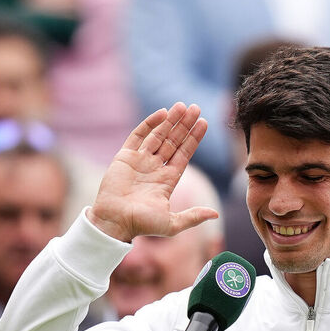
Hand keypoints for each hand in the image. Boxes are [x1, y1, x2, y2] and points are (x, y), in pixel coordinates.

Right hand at [87, 102, 218, 242]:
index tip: (204, 123)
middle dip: (185, 125)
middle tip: (196, 108)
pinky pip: (138, 135)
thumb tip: (215, 215)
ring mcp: (140, 161)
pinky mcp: (125, 156)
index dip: (194, 139)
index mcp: (167, 180)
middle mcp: (155, 168)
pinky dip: (150, 124)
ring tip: (182, 105)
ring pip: (158, 135)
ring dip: (170, 121)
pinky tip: (162, 113)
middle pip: (173, 141)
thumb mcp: (172, 223)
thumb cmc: (142, 224)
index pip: (184, 154)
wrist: (114, 221)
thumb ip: (193, 217)